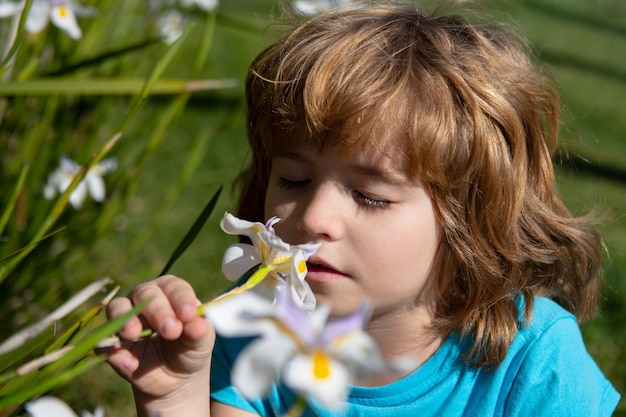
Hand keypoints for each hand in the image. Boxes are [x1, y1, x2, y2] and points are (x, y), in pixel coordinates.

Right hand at [105, 275, 213, 413]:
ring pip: (117, 308)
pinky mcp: (113, 344)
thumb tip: (197, 325)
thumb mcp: (201, 341)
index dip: (181, 299)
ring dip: (125, 320)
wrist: (176, 377)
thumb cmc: (190, 348)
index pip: (174, 287)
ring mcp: (126, 319)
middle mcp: (145, 299)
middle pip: (145, 293)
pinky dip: (115, 352)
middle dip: (157, 311)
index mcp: (171, 292)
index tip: (189, 315)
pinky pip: (105, 343)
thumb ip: (199, 332)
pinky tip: (131, 364)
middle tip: (170, 330)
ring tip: (134, 335)